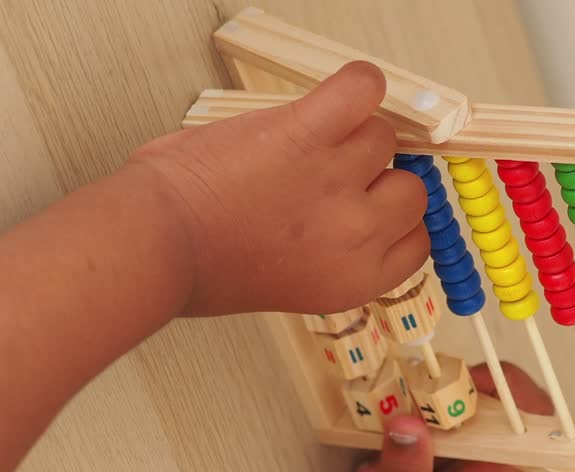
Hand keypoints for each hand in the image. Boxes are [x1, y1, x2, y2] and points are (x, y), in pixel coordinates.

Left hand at [129, 61, 428, 316]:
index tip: (373, 206)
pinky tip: (338, 95)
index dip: (393, 220)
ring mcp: (336, 181)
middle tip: (333, 173)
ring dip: (353, 133)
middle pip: (410, 189)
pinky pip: (362, 89)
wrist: (157, 245)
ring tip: (311, 138)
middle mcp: (356, 234)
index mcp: (354, 279)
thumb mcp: (289, 286)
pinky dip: (356, 83)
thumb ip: (332, 256)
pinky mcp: (308, 133)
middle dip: (376, 178)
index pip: (418, 242)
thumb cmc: (201, 268)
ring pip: (383, 137)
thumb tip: (349, 216)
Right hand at [353, 363, 552, 471]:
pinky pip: (442, 457)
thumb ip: (406, 466)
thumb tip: (408, 415)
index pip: (520, 407)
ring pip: (457, 432)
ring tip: (374, 468)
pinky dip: (409, 461)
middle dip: (431, 410)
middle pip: (484, 412)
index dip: (482, 382)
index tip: (435, 381)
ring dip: (413, 439)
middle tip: (390, 417)